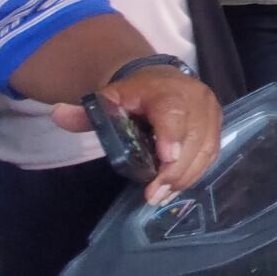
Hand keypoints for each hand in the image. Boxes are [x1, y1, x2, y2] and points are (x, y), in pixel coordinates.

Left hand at [52, 66, 221, 205]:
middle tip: (154, 195)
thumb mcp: (108, 98)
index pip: (174, 112)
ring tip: (163, 195)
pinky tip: (176, 188)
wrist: (161, 79)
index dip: (172, 135)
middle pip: (193, 137)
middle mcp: (196, 98)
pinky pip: (211, 153)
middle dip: (175, 170)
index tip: (165, 159)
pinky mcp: (217, 126)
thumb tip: (59, 114)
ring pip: (205, 149)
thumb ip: (87, 112)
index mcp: (168, 90)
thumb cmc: (134, 94)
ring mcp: (211, 112)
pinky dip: (196, 173)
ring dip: (186, 176)